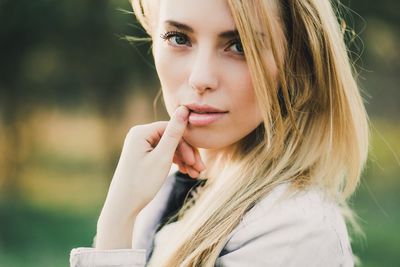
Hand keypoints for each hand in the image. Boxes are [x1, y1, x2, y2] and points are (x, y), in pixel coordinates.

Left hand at [95, 106, 204, 248]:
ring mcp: (140, 146)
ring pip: (169, 147)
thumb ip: (174, 133)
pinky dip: (174, 162)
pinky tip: (185, 172)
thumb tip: (184, 108)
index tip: (197, 161)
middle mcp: (139, 135)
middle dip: (187, 154)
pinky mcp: (142, 156)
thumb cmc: (141, 182)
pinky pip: (162, 154)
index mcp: (140, 132)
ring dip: (184, 159)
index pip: (172, 129)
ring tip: (195, 175)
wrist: (123, 207)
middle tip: (200, 170)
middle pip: (171, 138)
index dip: (187, 144)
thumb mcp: (162, 157)